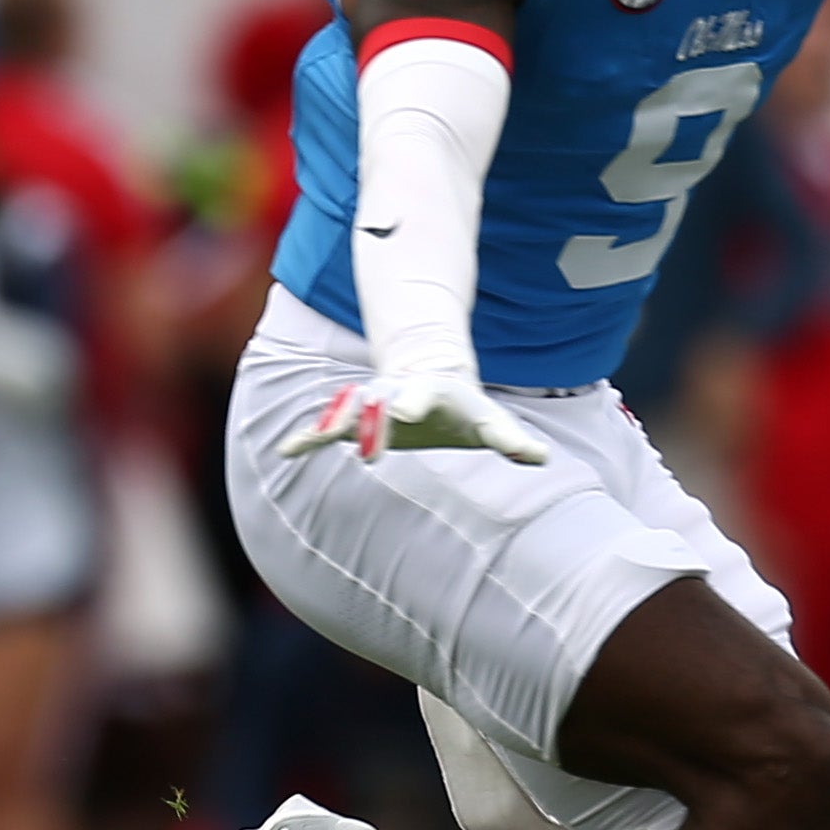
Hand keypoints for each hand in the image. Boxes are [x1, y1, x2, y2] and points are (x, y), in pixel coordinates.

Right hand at [279, 374, 551, 465]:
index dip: (418, 402)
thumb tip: (543, 456)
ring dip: (334, 424)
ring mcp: (373, 404)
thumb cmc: (464, 408)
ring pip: (349, 411)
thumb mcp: (489, 421)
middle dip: (372, 417)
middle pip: (382, 402)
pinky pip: (326, 428)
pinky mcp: (355, 419)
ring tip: (315, 439)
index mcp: (432, 393)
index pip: (427, 396)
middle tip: (363, 439)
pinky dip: (307, 439)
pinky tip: (286, 452)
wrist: (429, 373)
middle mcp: (397, 395)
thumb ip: (512, 440)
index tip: (409, 412)